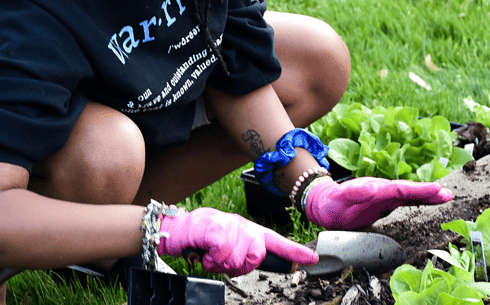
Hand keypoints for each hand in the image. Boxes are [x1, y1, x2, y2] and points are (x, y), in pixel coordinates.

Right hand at [157, 207, 317, 276]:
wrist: (176, 230)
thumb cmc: (201, 240)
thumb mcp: (227, 245)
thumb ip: (244, 253)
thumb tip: (256, 263)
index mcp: (248, 229)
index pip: (276, 241)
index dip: (295, 252)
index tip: (313, 259)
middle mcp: (242, 224)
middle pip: (257, 256)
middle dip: (240, 266)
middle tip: (223, 262)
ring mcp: (230, 225)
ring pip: (239, 258)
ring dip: (222, 264)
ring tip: (212, 256)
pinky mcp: (216, 229)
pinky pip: (223, 255)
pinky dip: (212, 260)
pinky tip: (205, 253)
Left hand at [305, 177, 453, 229]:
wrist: (326, 203)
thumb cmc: (332, 204)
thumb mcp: (340, 199)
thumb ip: (353, 193)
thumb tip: (371, 189)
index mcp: (376, 190)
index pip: (400, 189)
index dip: (419, 190)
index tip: (436, 190)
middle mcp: (383, 191)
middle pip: (409, 190)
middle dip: (429, 192)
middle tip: (449, 194)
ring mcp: (385, 196)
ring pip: (410, 194)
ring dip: (427, 195)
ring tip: (446, 196)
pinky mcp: (385, 202)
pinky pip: (405, 200)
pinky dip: (419, 200)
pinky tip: (430, 201)